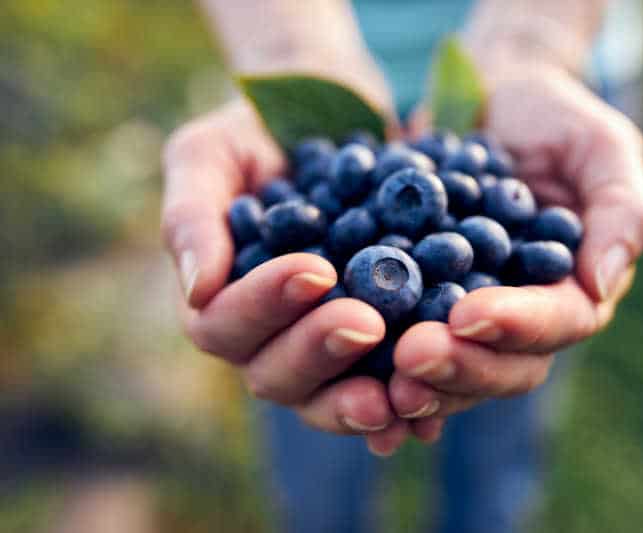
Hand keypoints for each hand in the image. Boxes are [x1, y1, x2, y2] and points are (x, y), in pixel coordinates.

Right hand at [162, 100, 411, 443]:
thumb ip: (192, 215)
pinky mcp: (378, 347)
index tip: (315, 270)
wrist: (335, 121)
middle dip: (319, 351)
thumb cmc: (258, 135)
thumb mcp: (212, 154)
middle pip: (276, 375)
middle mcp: (269, 337)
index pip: (224, 325)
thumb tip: (198, 291)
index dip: (265, 306)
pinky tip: (430, 404)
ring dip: (361, 397)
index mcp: (220, 300)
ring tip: (403, 383)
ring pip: (328, 397)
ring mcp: (322, 348)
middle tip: (366, 322)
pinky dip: (406, 402)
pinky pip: (385, 387)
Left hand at [388, 61, 642, 441]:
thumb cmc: (552, 117)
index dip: (516, 325)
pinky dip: (378, 367)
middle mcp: (523, 316)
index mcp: (573, 288)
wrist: (485, 102)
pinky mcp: (420, 304)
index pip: (558, 322)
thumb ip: (621, 209)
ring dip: (417, 379)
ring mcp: (468, 315)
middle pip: (503, 364)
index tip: (468, 315)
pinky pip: (402, 342)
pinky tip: (350, 377)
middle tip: (410, 356)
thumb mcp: (600, 146)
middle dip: (459, 365)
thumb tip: (602, 283)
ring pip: (452, 368)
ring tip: (377, 376)